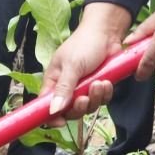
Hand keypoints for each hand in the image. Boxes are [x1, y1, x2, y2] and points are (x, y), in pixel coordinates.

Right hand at [41, 2, 132, 122]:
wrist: (107, 32)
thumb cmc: (84, 43)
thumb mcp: (72, 65)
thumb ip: (64, 88)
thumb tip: (53, 110)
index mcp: (54, 81)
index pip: (46, 105)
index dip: (52, 117)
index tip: (61, 122)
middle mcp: (67, 87)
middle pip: (69, 111)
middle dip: (79, 107)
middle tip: (85, 98)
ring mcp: (84, 88)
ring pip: (87, 107)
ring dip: (95, 98)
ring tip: (99, 83)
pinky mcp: (98, 87)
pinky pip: (101, 100)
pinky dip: (105, 94)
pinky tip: (106, 82)